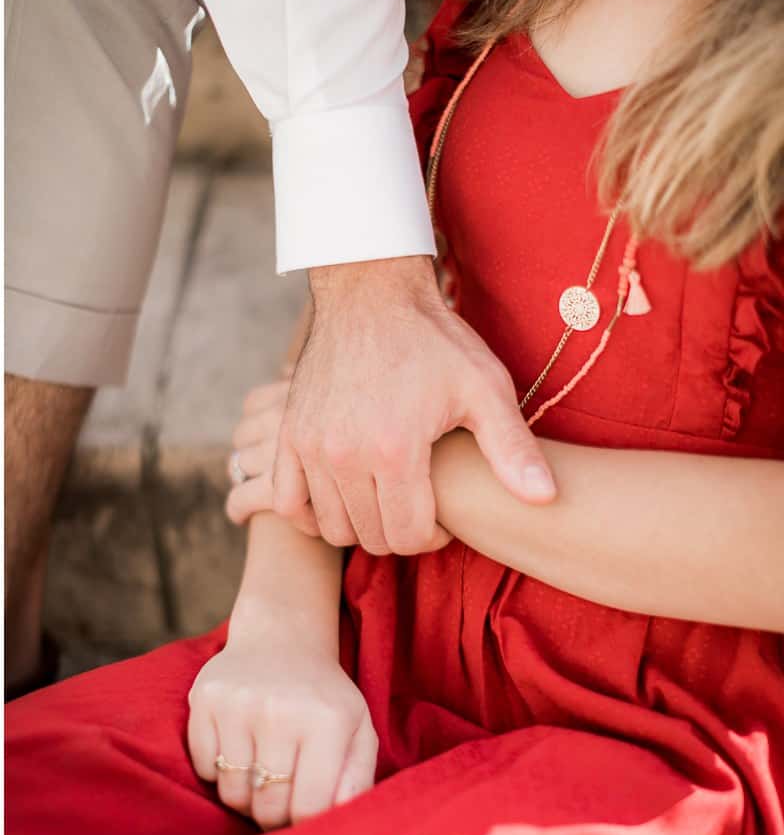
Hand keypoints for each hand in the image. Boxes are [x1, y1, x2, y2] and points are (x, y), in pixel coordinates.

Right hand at [187, 597, 377, 830]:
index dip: (304, 826)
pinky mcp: (205, 699)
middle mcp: (279, 712)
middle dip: (273, 817)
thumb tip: (338, 823)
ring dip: (245, 797)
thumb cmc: (323, 697)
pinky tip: (237, 751)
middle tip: (279, 802)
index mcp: (326, 722)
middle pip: (266, 806)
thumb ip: (357, 781)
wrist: (281, 638)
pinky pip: (204, 767)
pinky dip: (218, 771)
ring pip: (232, 792)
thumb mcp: (358, 731)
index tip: (303, 817)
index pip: (308, 808)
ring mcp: (237, 704)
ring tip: (259, 778)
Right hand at [277, 256, 554, 554]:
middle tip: (420, 511)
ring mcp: (309, 447)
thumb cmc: (434, 340)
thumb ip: (512, 448)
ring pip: (331, 526)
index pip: (408, 536)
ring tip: (386, 503)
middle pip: (371, 537)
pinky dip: (311, 513)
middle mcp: (344, 455)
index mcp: (393, 450)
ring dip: (360, 526)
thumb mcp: (484, 387)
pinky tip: (340, 500)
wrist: (370, 295)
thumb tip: (547, 499)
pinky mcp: (289, 435)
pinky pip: (287, 502)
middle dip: (400, 535)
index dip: (433, 539)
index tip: (446, 520)